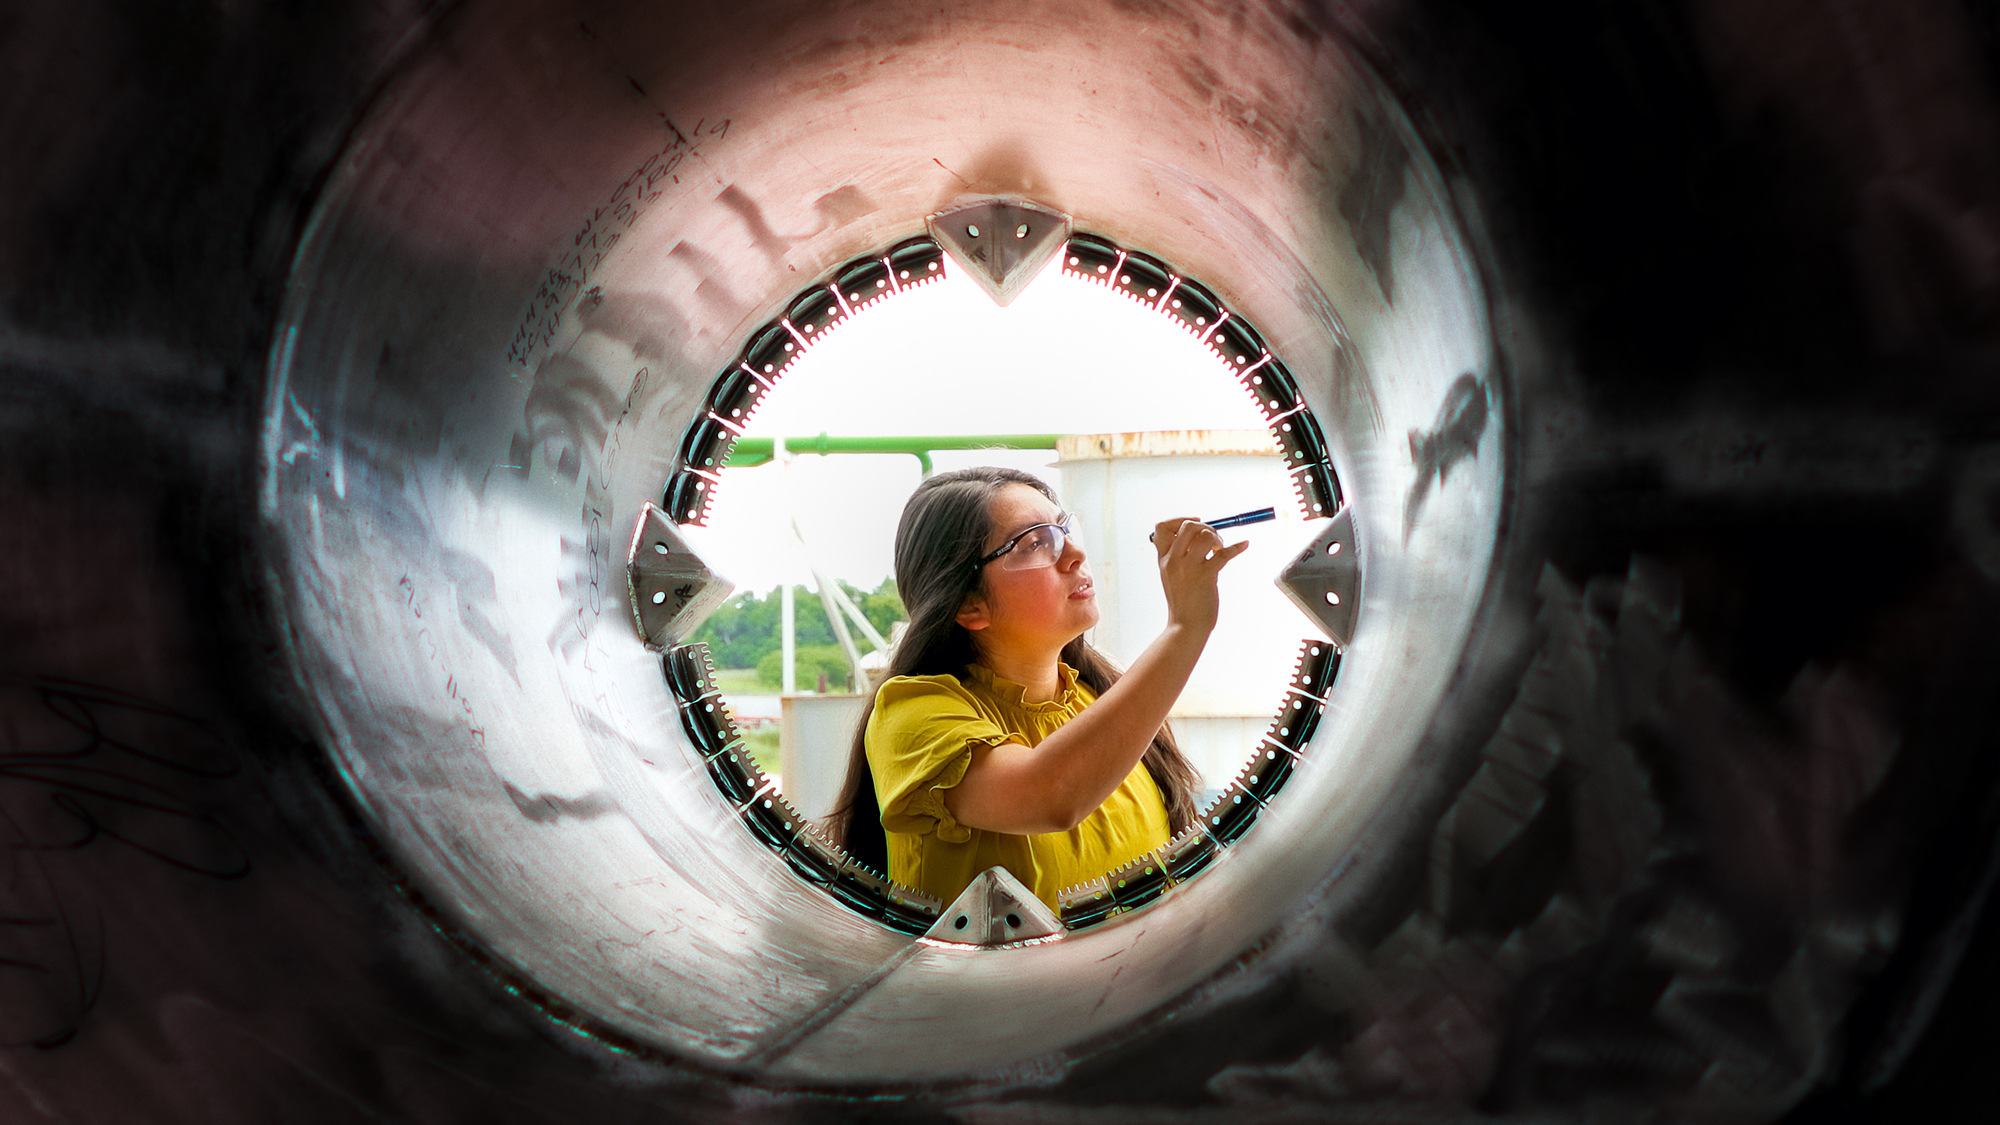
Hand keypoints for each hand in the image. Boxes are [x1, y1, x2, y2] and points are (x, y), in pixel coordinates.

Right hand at [1151, 516, 1250, 635]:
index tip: (1194, 522)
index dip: (1179, 520)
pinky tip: (1245, 544)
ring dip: (1218, 538)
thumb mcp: (1171, 577)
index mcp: (1163, 560)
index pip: (1161, 528)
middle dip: (1205, 527)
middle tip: (1212, 541)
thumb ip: (1179, 558)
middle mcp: (1173, 560)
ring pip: (1205, 535)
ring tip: (1220, 550)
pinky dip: (1237, 547)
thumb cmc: (1183, 603)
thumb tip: (1200, 537)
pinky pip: (1224, 554)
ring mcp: (1189, 567)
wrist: (1186, 626)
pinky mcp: (1206, 575)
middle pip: (1188, 526)